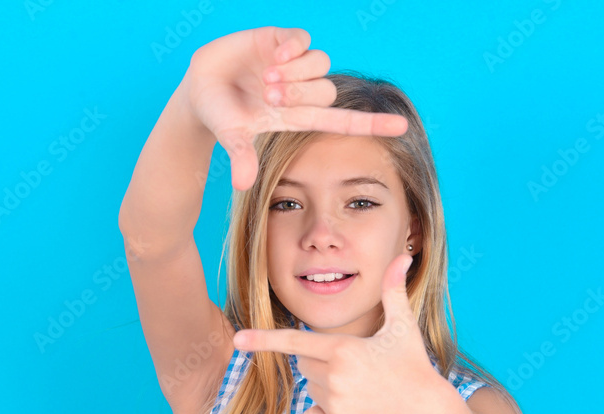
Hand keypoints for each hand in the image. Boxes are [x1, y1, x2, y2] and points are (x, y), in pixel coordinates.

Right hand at [182, 26, 408, 190]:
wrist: (200, 87)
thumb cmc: (220, 116)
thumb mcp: (231, 136)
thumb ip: (241, 156)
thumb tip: (242, 184)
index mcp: (298, 117)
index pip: (344, 122)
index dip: (373, 124)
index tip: (403, 127)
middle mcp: (302, 90)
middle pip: (328, 91)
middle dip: (301, 94)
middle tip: (268, 97)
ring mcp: (293, 63)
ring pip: (321, 64)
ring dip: (297, 72)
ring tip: (266, 80)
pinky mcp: (280, 39)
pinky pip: (303, 39)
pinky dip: (292, 46)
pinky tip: (272, 55)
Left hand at [232, 254, 443, 413]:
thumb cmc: (414, 367)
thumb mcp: (402, 328)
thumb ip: (393, 291)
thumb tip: (403, 257)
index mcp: (342, 350)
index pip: (294, 341)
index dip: (263, 339)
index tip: (236, 340)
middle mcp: (334, 378)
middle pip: (305, 366)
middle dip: (323, 364)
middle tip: (358, 370)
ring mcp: (334, 407)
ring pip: (311, 390)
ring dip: (328, 389)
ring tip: (363, 391)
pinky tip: (356, 412)